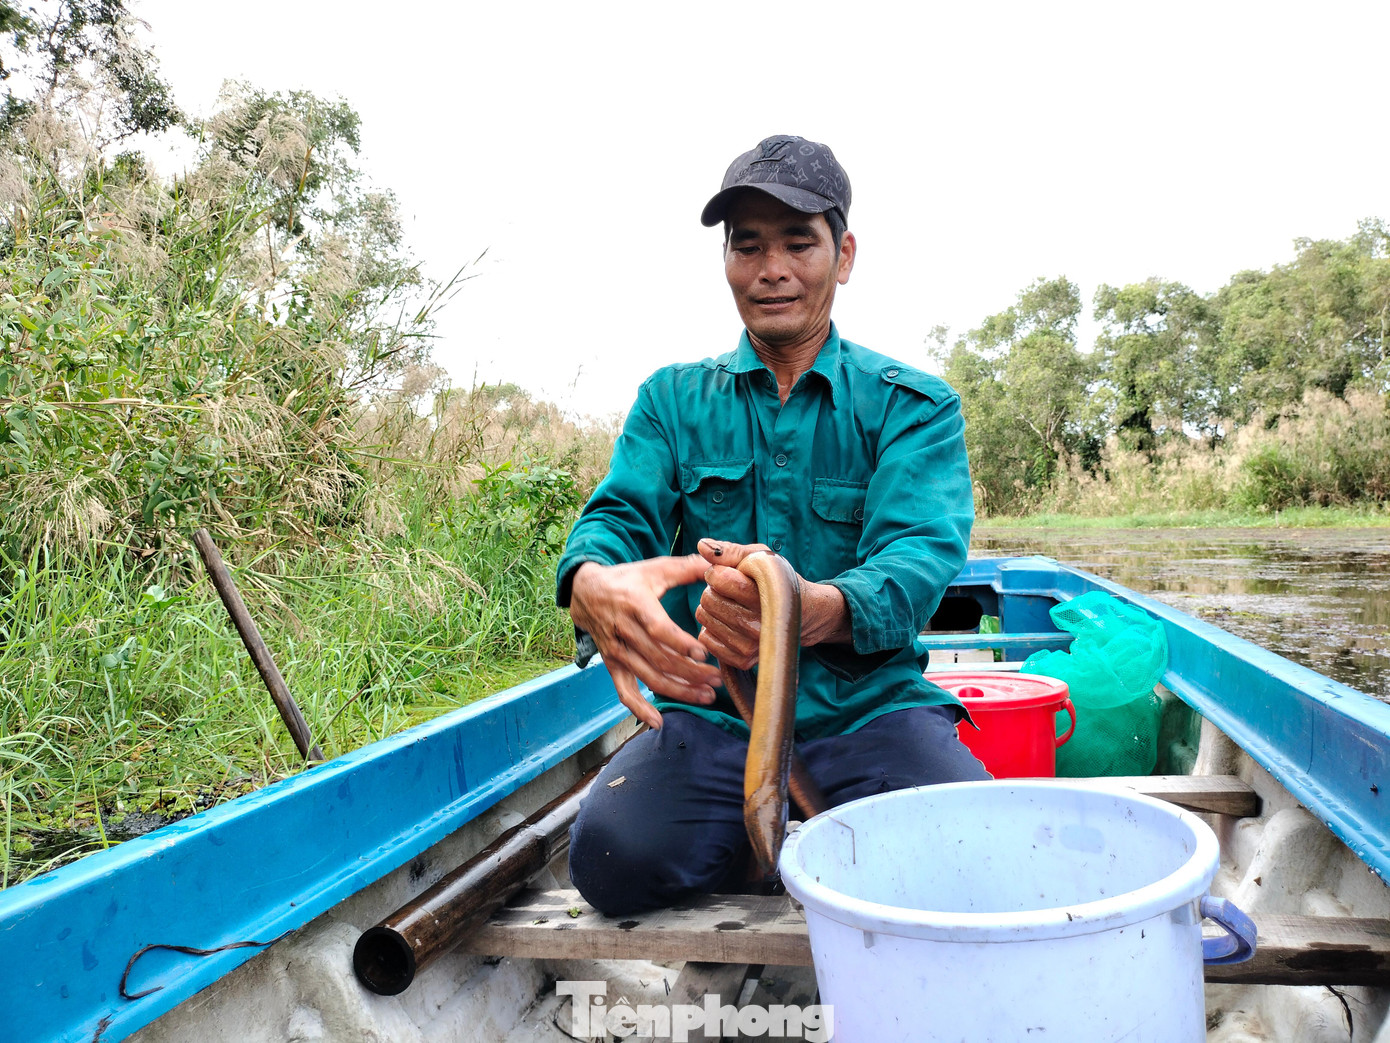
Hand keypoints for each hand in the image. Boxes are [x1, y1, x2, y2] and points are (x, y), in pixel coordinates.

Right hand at [569, 557, 722, 727]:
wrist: (586, 591)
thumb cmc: (628, 579)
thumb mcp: (654, 569)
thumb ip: (687, 567)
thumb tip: (717, 562)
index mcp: (636, 604)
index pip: (658, 629)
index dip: (679, 643)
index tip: (703, 653)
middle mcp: (624, 630)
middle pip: (659, 658)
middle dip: (690, 672)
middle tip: (717, 680)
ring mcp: (617, 651)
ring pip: (648, 676)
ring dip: (678, 690)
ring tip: (705, 696)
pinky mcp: (612, 664)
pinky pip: (623, 691)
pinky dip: (639, 709)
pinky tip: (658, 723)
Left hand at [694, 539, 769, 670]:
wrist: (802, 613)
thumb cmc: (777, 581)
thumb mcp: (760, 558)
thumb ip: (731, 551)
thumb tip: (701, 545)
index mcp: (765, 594)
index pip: (719, 579)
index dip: (716, 572)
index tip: (726, 573)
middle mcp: (759, 624)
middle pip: (708, 599)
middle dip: (713, 590)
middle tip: (729, 591)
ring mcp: (751, 645)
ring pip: (704, 618)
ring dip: (711, 609)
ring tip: (730, 605)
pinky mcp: (744, 659)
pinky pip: (706, 639)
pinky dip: (711, 629)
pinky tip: (727, 623)